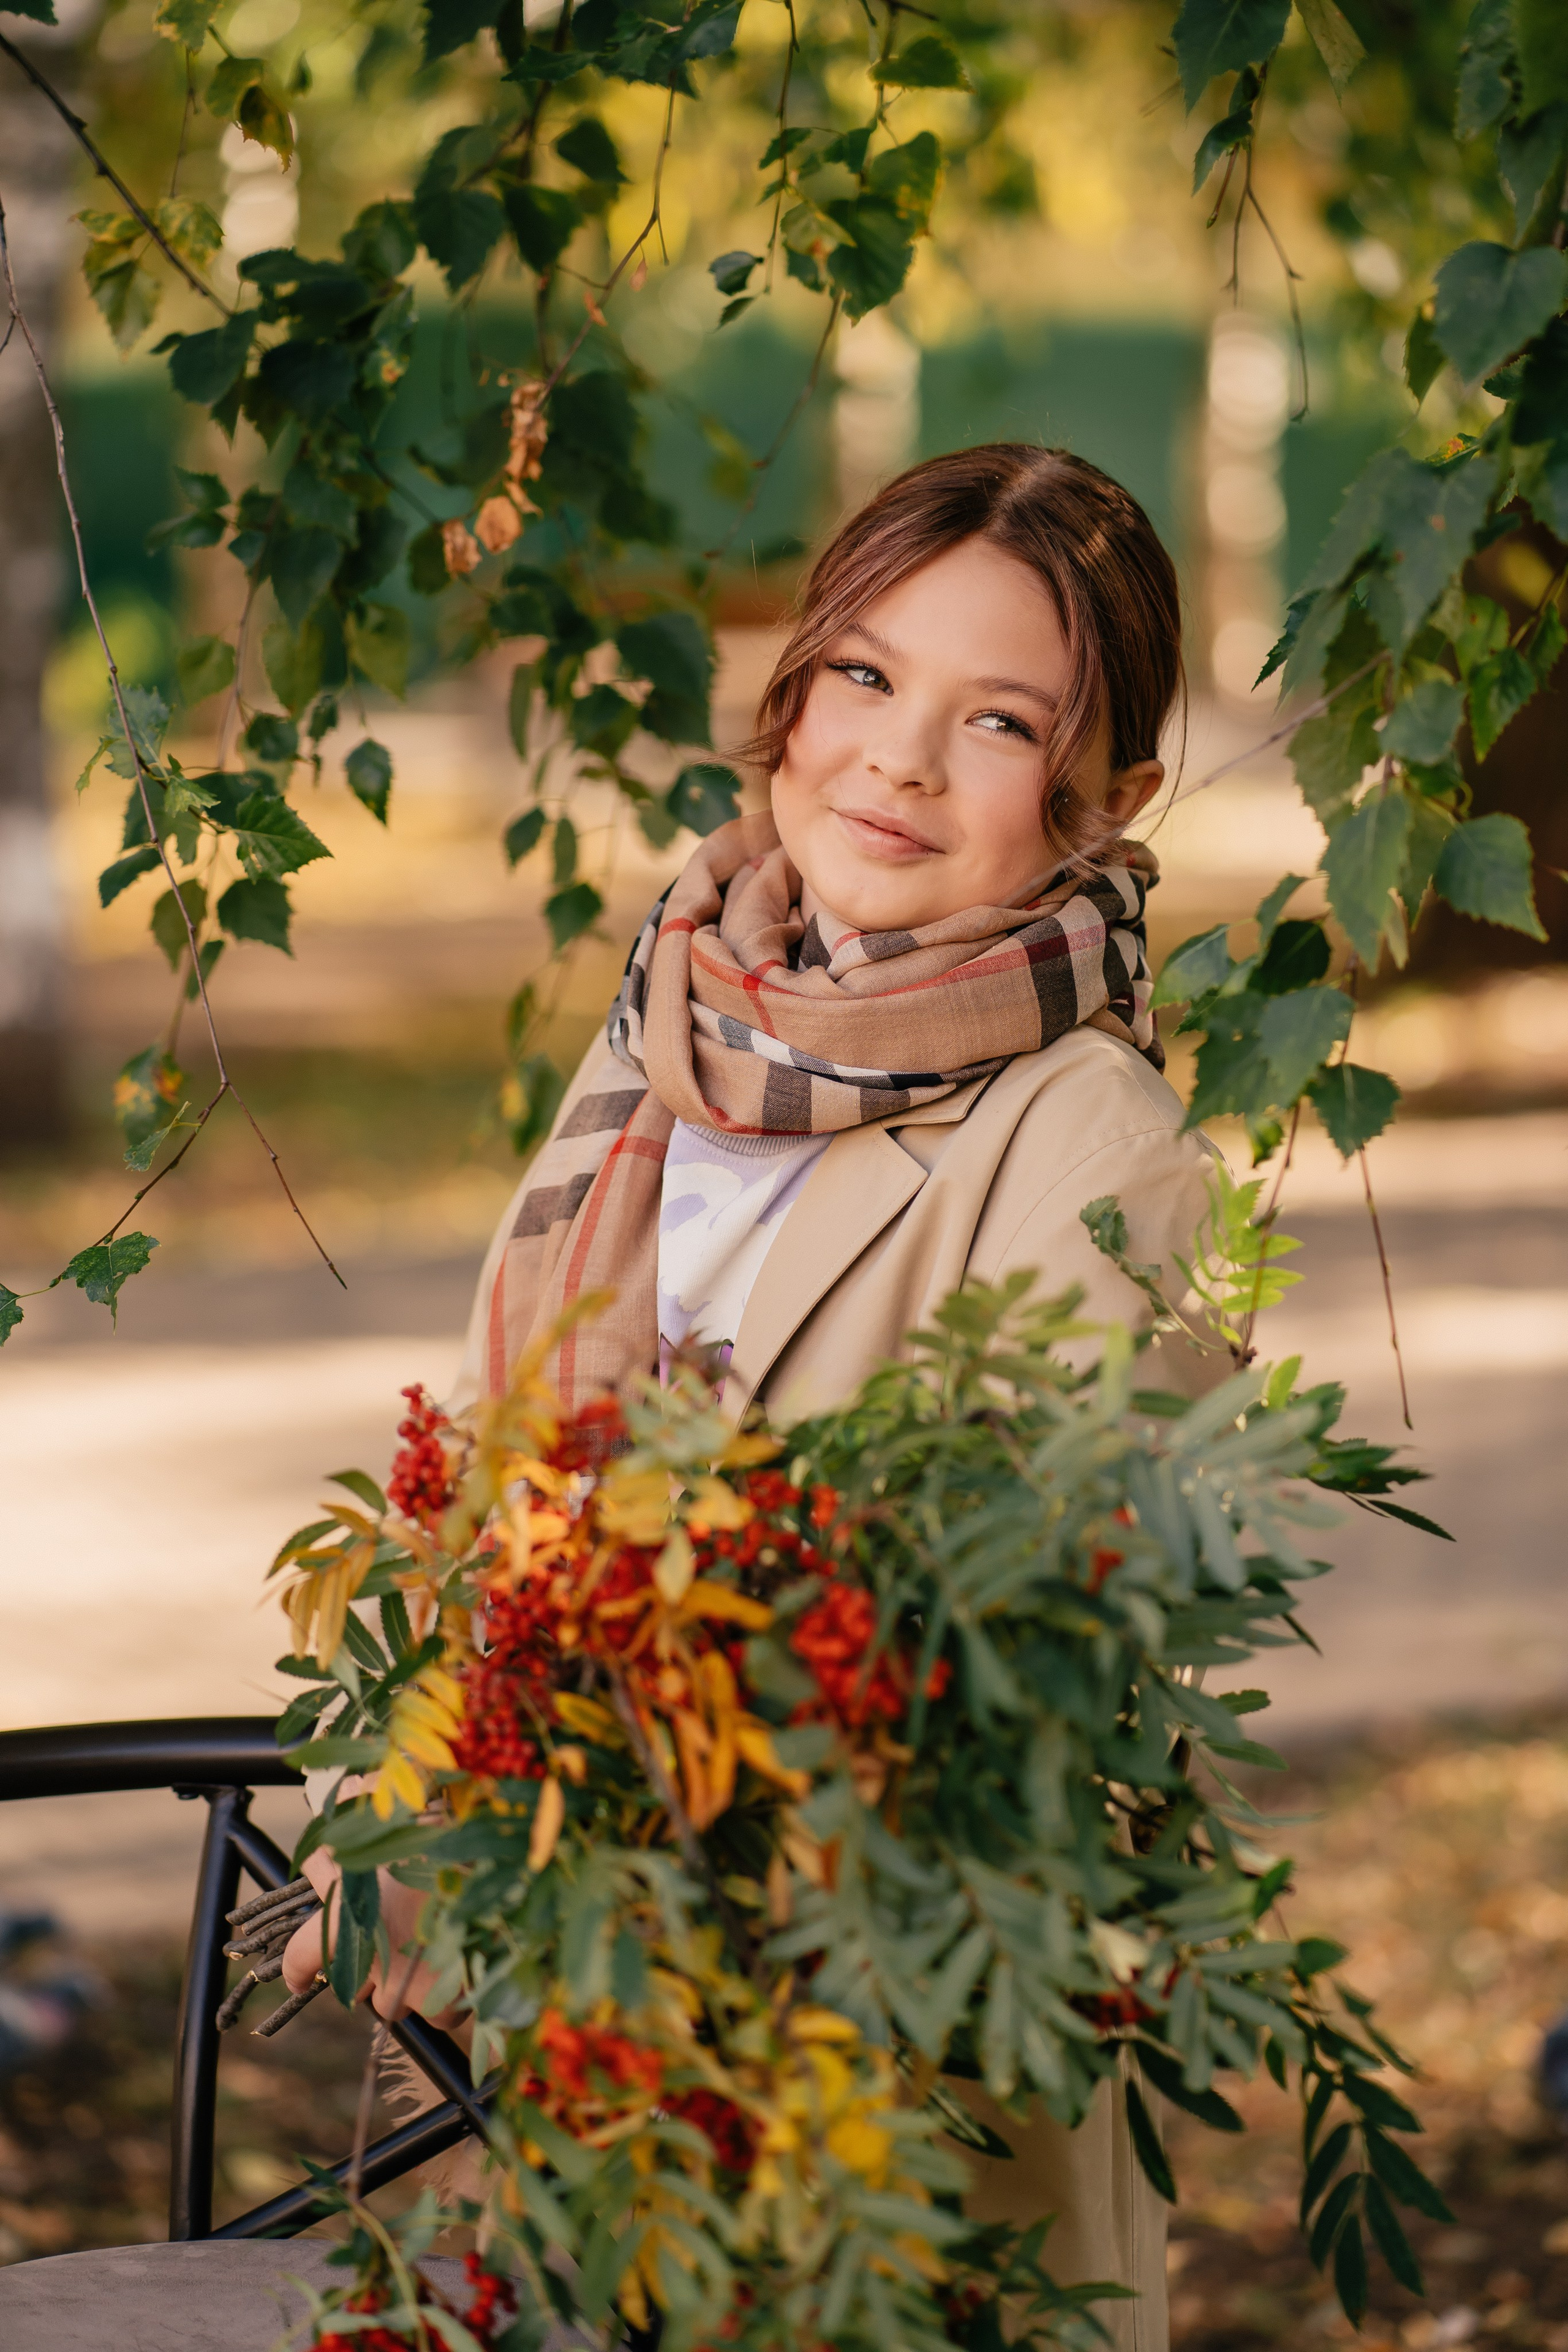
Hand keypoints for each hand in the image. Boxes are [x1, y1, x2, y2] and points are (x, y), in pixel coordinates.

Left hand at [280, 1841, 462, 2031]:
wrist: (492, 1865)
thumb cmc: (433, 1845)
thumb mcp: (381, 1843)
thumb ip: (340, 1859)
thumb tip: (318, 1856)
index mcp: (348, 1922)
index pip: (303, 1956)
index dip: (299, 1969)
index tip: (300, 1979)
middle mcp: (373, 1963)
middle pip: (359, 1990)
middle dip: (373, 1973)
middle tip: (397, 1941)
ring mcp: (411, 1986)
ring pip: (397, 2005)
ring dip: (408, 1987)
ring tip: (432, 1950)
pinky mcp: (447, 2000)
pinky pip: (441, 2014)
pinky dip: (447, 1998)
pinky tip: (461, 1966)